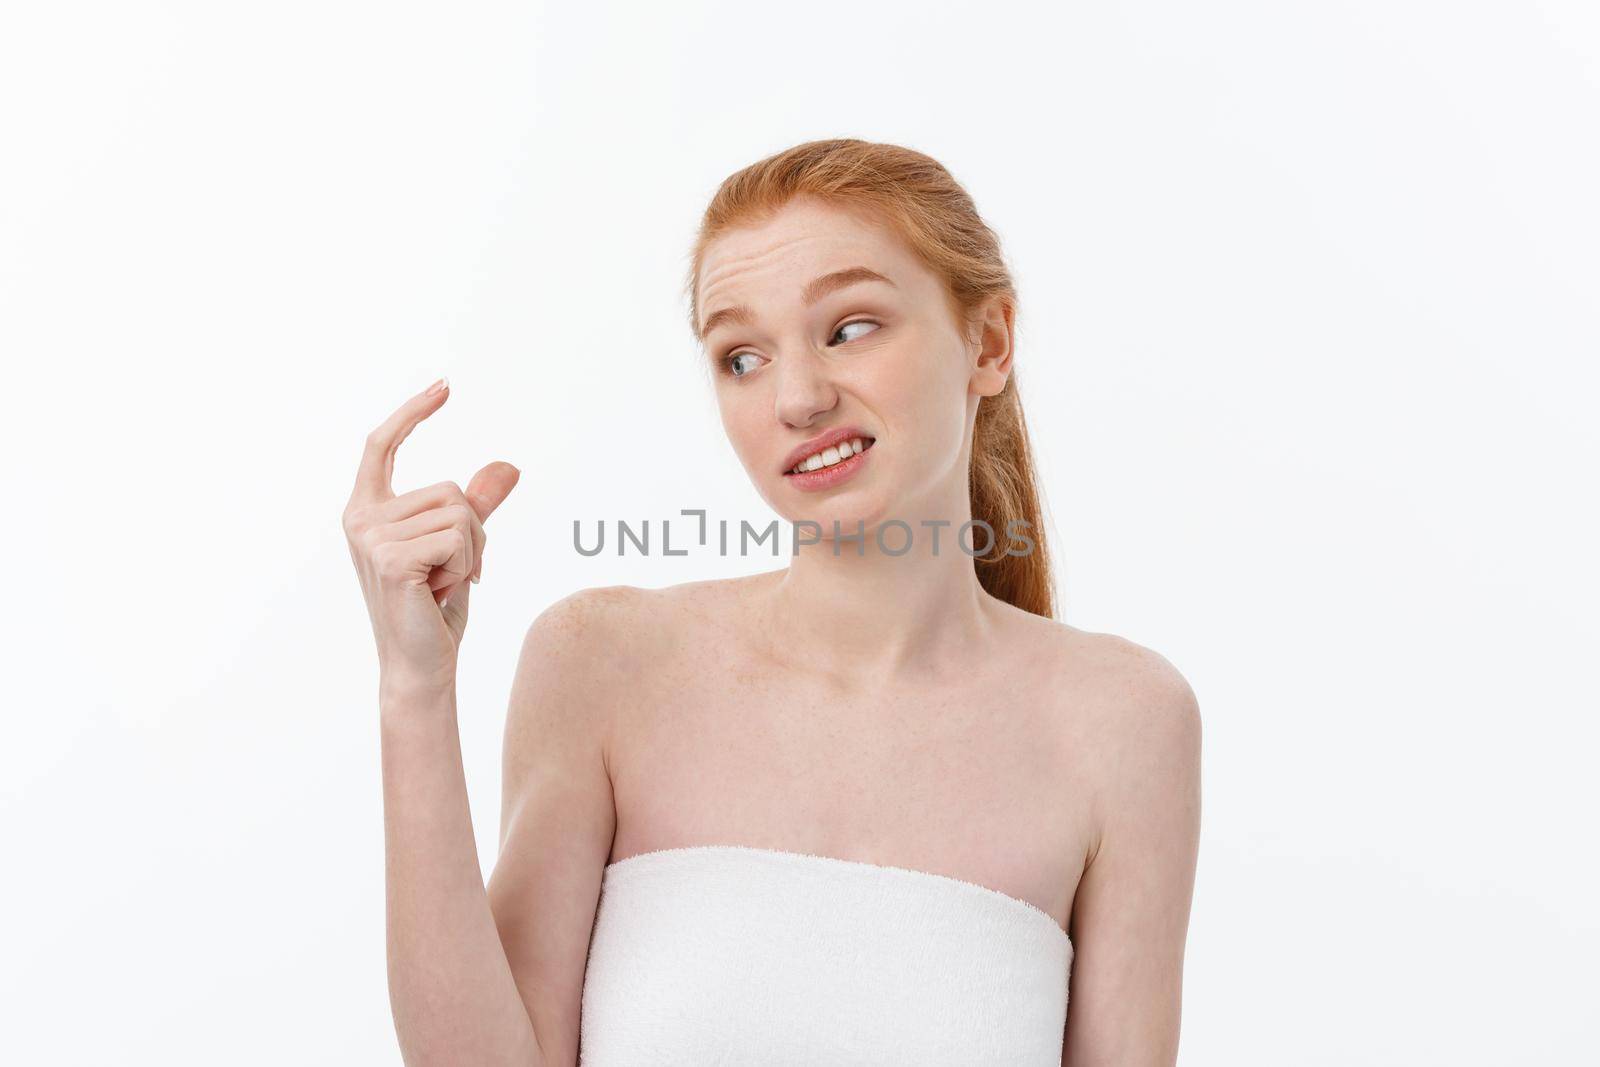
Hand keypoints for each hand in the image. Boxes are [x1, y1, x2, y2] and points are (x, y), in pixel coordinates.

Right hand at [341, 379, 519, 688]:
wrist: (423, 665)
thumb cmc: (435, 610)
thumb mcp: (461, 548)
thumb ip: (479, 506)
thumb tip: (510, 466)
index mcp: (367, 510)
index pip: (382, 445)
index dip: (412, 413)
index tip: (445, 385)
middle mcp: (361, 518)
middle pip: (451, 490)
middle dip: (473, 532)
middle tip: (452, 574)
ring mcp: (372, 537)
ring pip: (461, 513)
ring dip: (471, 552)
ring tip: (444, 584)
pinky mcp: (393, 558)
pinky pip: (460, 536)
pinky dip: (467, 565)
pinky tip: (443, 592)